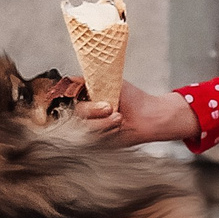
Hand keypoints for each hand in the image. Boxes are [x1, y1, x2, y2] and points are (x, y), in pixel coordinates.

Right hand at [81, 80, 195, 144]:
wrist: (149, 116)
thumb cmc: (133, 99)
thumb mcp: (111, 80)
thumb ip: (91, 77)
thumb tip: (72, 76)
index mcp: (88, 96)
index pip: (69, 96)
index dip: (71, 97)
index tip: (82, 96)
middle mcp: (88, 112)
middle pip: (76, 112)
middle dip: (94, 110)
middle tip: (110, 107)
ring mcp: (92, 127)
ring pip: (85, 126)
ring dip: (103, 122)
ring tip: (119, 118)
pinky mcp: (98, 141)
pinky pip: (94, 139)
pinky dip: (107, 132)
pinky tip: (118, 127)